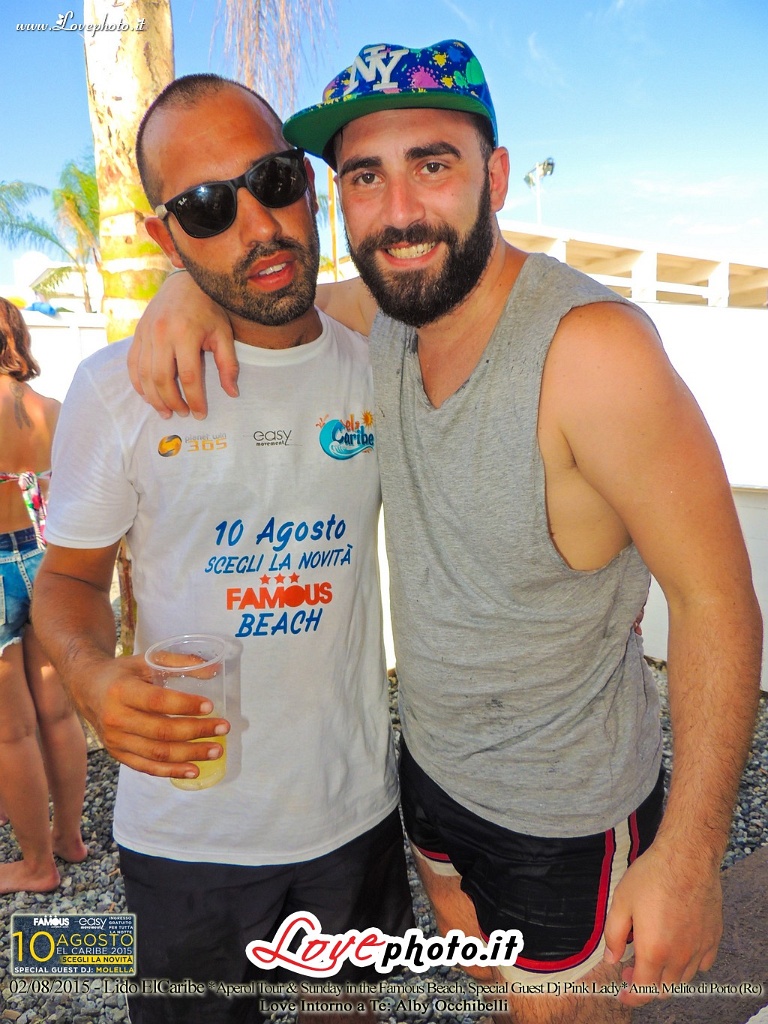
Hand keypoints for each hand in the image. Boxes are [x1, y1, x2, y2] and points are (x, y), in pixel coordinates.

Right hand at [78, 653, 229, 778]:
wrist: (86, 688)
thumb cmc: (122, 673)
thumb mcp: (145, 660)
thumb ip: (178, 663)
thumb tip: (213, 671)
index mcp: (122, 691)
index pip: (157, 701)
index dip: (185, 705)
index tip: (210, 706)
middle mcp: (116, 718)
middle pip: (161, 731)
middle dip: (197, 731)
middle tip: (223, 728)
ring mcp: (115, 740)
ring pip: (157, 753)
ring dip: (190, 754)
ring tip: (216, 751)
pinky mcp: (117, 754)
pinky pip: (147, 767)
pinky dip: (172, 771)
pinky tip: (194, 770)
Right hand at [128, 271, 239, 418]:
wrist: (184, 283)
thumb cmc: (208, 310)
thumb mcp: (224, 334)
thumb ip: (228, 364)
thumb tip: (232, 393)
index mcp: (186, 334)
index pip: (189, 377)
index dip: (195, 399)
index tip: (200, 414)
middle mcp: (162, 334)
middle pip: (162, 379)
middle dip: (172, 402)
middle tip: (183, 414)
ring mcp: (146, 334)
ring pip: (145, 375)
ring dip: (154, 398)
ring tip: (166, 412)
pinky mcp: (138, 334)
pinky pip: (133, 364)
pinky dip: (138, 384)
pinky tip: (148, 396)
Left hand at [603, 841, 721, 1005]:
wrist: (687, 857)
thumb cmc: (652, 876)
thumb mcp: (621, 902)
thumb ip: (613, 935)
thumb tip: (610, 959)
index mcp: (654, 950)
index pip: (644, 990)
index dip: (631, 996)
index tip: (623, 992)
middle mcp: (679, 956)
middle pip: (664, 988)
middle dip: (646, 985)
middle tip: (632, 967)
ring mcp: (699, 948)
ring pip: (683, 979)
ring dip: (666, 976)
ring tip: (653, 955)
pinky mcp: (713, 938)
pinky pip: (702, 964)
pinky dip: (689, 965)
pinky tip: (678, 948)